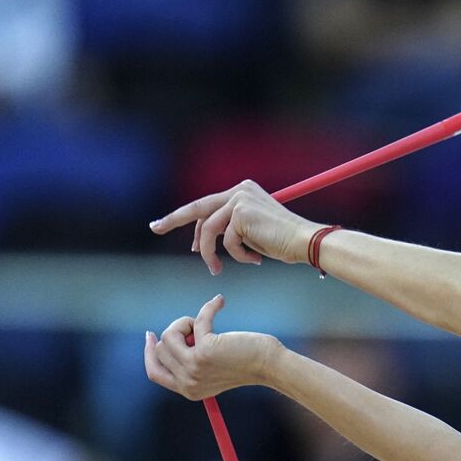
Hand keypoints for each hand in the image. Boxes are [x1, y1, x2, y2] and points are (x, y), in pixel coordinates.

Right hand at [144, 294, 280, 399]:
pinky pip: (196, 320)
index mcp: (188, 390)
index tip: (150, 334)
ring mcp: (195, 367)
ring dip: (186, 322)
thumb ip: (190, 362)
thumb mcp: (211, 370)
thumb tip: (165, 338)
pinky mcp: (205, 350)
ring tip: (206, 323)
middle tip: (197, 329)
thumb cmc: (244, 364)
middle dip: (176, 332)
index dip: (149, 352)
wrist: (269, 366)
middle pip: (161, 348)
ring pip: (169, 335)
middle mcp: (188, 382)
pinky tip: (219, 302)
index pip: (154, 373)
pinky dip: (209, 308)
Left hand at [148, 179, 327, 275]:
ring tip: (216, 269)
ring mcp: (238, 200)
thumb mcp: (253, 232)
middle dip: (173, 220)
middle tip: (155, 227)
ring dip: (212, 254)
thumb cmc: (284, 242)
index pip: (206, 205)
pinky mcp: (240, 214)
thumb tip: (205, 241)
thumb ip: (231, 228)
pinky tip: (255, 260)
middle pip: (197, 208)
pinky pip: (227, 242)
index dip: (186, 219)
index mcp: (241, 191)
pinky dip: (239, 256)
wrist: (306, 242)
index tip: (164, 224)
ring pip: (210, 230)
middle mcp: (238, 190)